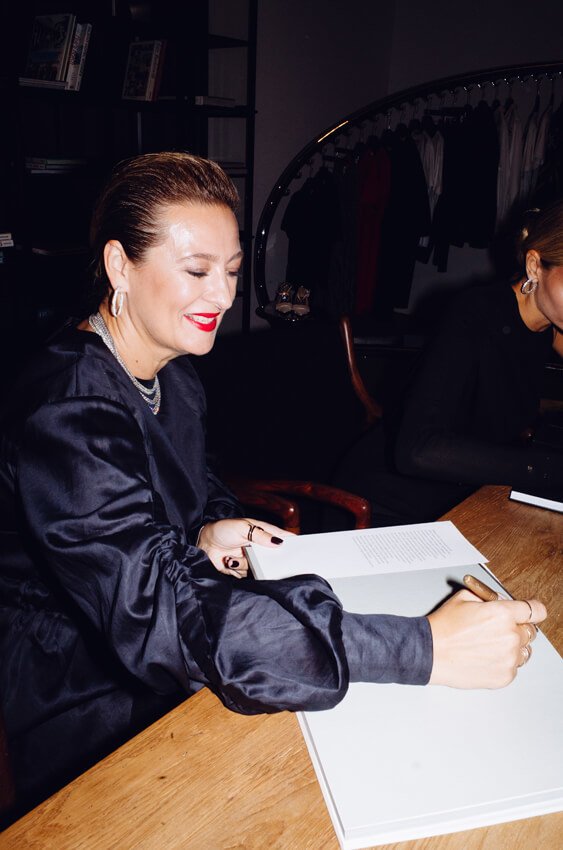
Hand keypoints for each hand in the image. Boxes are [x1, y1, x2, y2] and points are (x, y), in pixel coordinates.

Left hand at [197, 518, 290, 578]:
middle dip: (269, 560)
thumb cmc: (223, 530)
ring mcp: (252, 559)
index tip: (300, 550)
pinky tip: (228, 561)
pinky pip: (248, 574)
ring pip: (260, 567)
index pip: (281, 537)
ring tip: (232, 556)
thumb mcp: (242, 527)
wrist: (204, 544)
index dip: (291, 543)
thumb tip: (279, 542)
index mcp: (262, 533)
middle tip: (259, 559)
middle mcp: (259, 547)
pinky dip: (238, 568)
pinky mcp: (243, 569)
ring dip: (245, 563)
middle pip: (274, 557)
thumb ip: (260, 535)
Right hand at [428, 590, 546, 688]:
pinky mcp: (505, 676)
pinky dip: (503, 662)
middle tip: (497, 630)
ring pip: (524, 650)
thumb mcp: (464, 597)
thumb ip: (489, 597)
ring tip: (488, 645)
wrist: (429, 652)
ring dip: (512, 647)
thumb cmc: (443, 627)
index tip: (531, 611)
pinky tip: (485, 656)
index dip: (533, 609)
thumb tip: (502, 601)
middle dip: (517, 628)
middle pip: (530, 631)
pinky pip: (514, 666)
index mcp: (502, 613)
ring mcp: (509, 658)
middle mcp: (510, 636)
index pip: (536, 610)